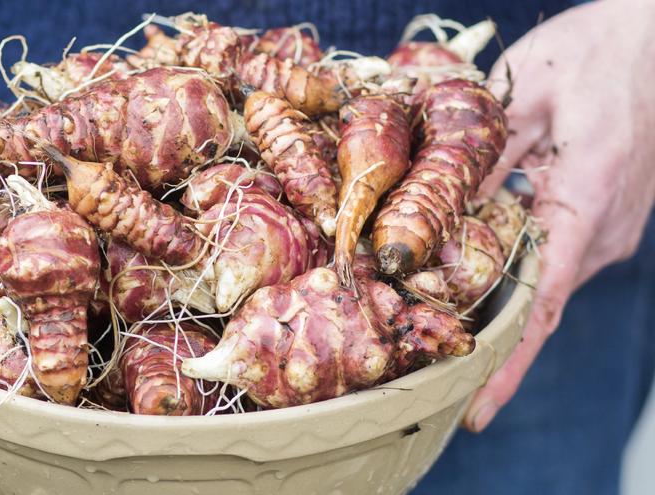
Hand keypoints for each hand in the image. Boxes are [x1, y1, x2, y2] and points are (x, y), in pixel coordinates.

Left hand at [466, 0, 654, 431]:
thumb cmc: (599, 52)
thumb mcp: (524, 92)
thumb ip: (483, 154)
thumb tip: (434, 205)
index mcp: (587, 202)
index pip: (543, 303)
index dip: (508, 362)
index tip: (476, 407)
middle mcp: (600, 231)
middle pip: (533, 304)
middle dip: (482, 343)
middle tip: (423, 369)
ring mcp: (602, 228)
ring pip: (536, 281)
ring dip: (488, 304)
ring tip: (427, 324)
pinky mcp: (593, 215)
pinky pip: (545, 255)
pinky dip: (504, 270)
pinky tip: (460, 269)